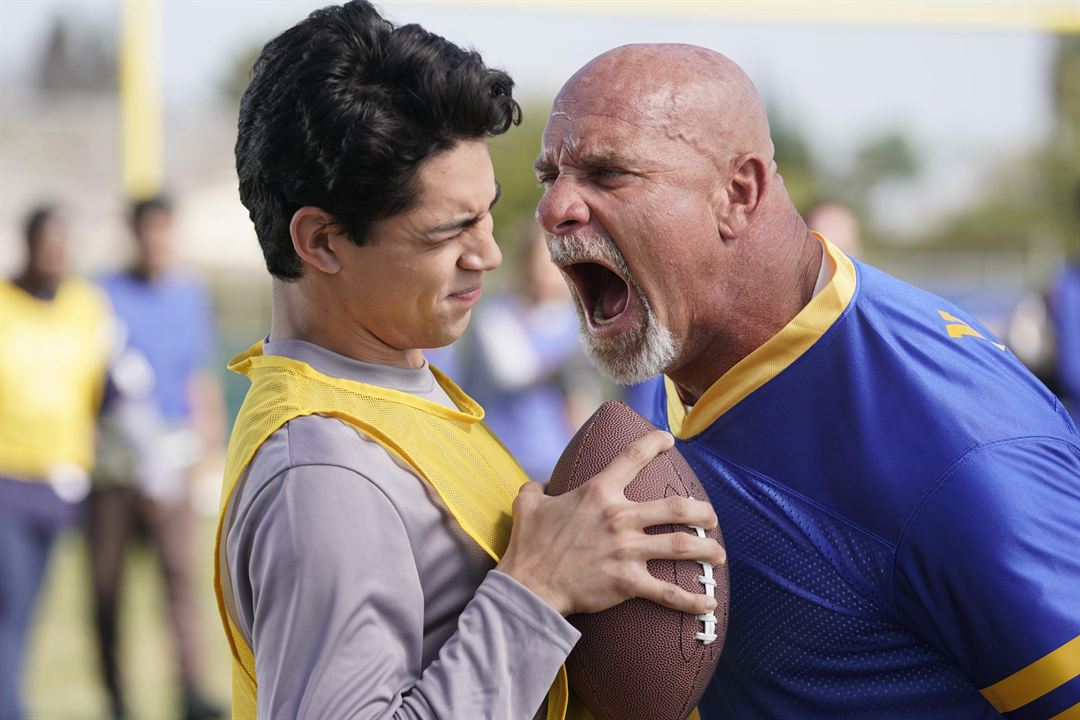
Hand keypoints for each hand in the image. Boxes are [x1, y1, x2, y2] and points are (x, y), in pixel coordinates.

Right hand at [496, 430, 725, 616]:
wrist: (529, 586)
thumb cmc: (529, 545)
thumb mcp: (528, 504)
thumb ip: (537, 488)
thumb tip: (539, 485)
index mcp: (598, 493)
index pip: (632, 457)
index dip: (654, 443)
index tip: (669, 439)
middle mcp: (619, 517)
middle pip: (676, 508)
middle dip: (701, 511)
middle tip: (711, 516)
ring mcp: (627, 550)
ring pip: (682, 546)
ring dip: (707, 550)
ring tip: (718, 554)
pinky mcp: (628, 582)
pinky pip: (668, 592)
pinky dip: (692, 599)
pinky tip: (708, 602)